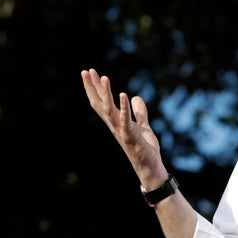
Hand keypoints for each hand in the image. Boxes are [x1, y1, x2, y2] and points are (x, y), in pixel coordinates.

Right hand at [81, 68, 167, 187]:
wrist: (149, 167)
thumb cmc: (145, 149)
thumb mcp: (143, 126)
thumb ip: (139, 112)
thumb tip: (136, 97)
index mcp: (116, 122)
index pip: (101, 102)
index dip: (94, 88)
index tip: (89, 72)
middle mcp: (114, 125)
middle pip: (100, 103)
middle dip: (94, 87)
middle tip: (87, 70)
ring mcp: (121, 131)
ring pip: (109, 110)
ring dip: (106, 94)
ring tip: (104, 77)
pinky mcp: (130, 136)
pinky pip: (125, 120)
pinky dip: (123, 107)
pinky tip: (123, 94)